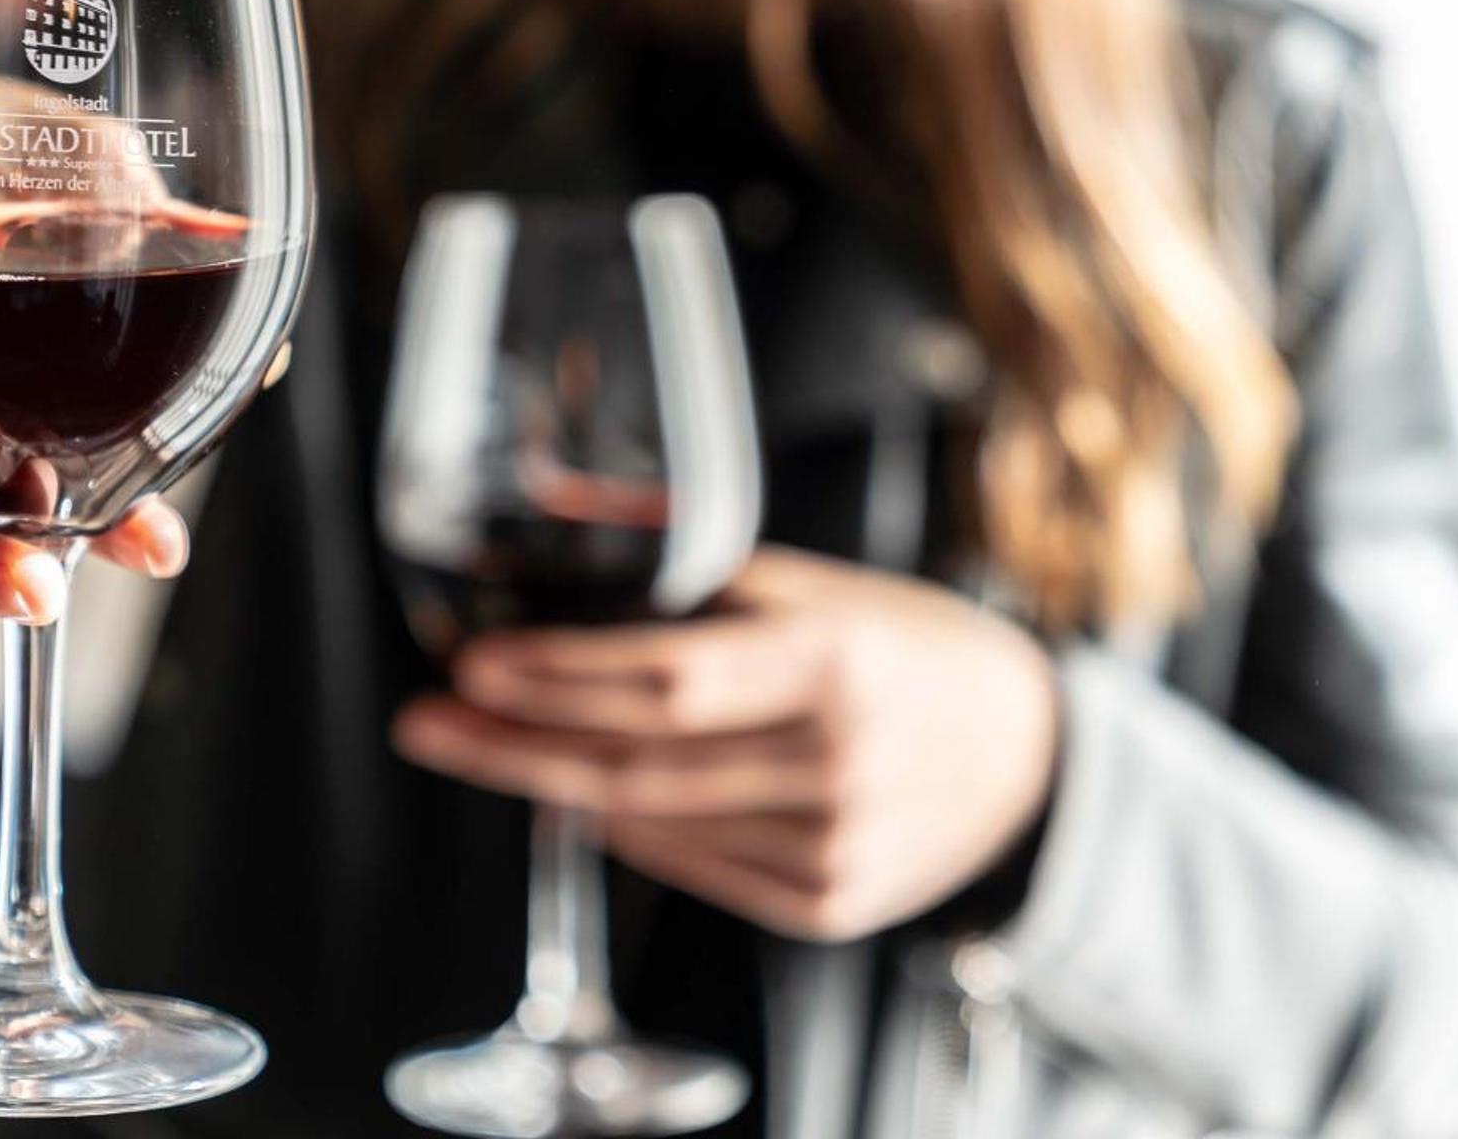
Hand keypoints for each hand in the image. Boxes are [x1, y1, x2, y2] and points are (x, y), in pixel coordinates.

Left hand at [392, 546, 1060, 941]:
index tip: (475, 667)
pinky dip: (633, 829)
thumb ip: (708, 585)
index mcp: (836, 665)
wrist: (1027, 757)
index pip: (667, 680)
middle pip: (637, 763)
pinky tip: (590, 794)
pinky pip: (697, 868)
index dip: (559, 679)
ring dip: (558, 786)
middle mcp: (835, 765)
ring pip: (653, 824)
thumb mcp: (827, 591)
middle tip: (430, 723)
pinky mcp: (828, 904)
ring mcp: (832, 847)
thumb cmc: (913, 652)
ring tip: (489, 746)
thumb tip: (579, 553)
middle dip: (514, 745)